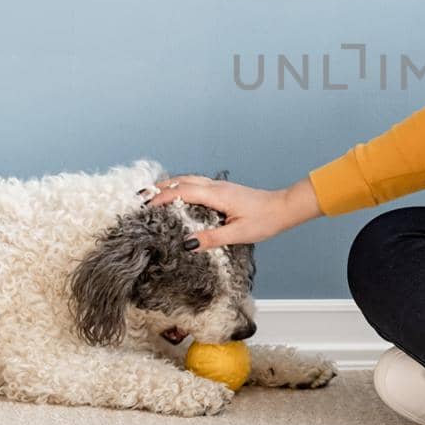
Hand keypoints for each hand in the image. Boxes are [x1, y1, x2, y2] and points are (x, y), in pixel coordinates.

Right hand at [138, 174, 320, 250]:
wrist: (283, 209)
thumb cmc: (264, 220)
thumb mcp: (237, 234)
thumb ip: (211, 238)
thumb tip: (187, 244)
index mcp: (216, 195)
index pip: (182, 192)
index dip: (161, 198)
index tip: (145, 207)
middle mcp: (216, 187)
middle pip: (181, 181)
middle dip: (160, 188)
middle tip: (142, 198)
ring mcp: (220, 186)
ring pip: (189, 180)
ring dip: (170, 186)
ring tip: (154, 196)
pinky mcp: (223, 190)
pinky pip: (196, 184)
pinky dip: (182, 187)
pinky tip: (179, 198)